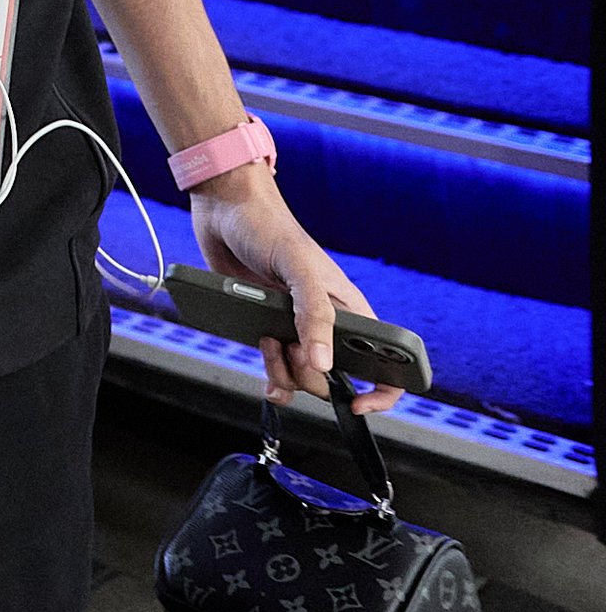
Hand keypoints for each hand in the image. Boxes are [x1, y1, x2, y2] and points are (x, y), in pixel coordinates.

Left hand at [188, 166, 405, 418]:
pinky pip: (278, 373)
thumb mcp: (298, 267)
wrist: (224, 210)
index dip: (380, 391)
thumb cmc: (269, 227)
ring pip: (302, 380)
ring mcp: (296, 330)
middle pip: (333, 379)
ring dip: (283, 373)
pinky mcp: (269, 331)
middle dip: (309, 376)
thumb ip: (314, 314)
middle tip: (286, 345)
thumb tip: (324, 365)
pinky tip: (264, 369)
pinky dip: (271, 379)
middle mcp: (328, 324)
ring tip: (267, 340)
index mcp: (349, 308)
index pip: (387, 360)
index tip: (356, 401)